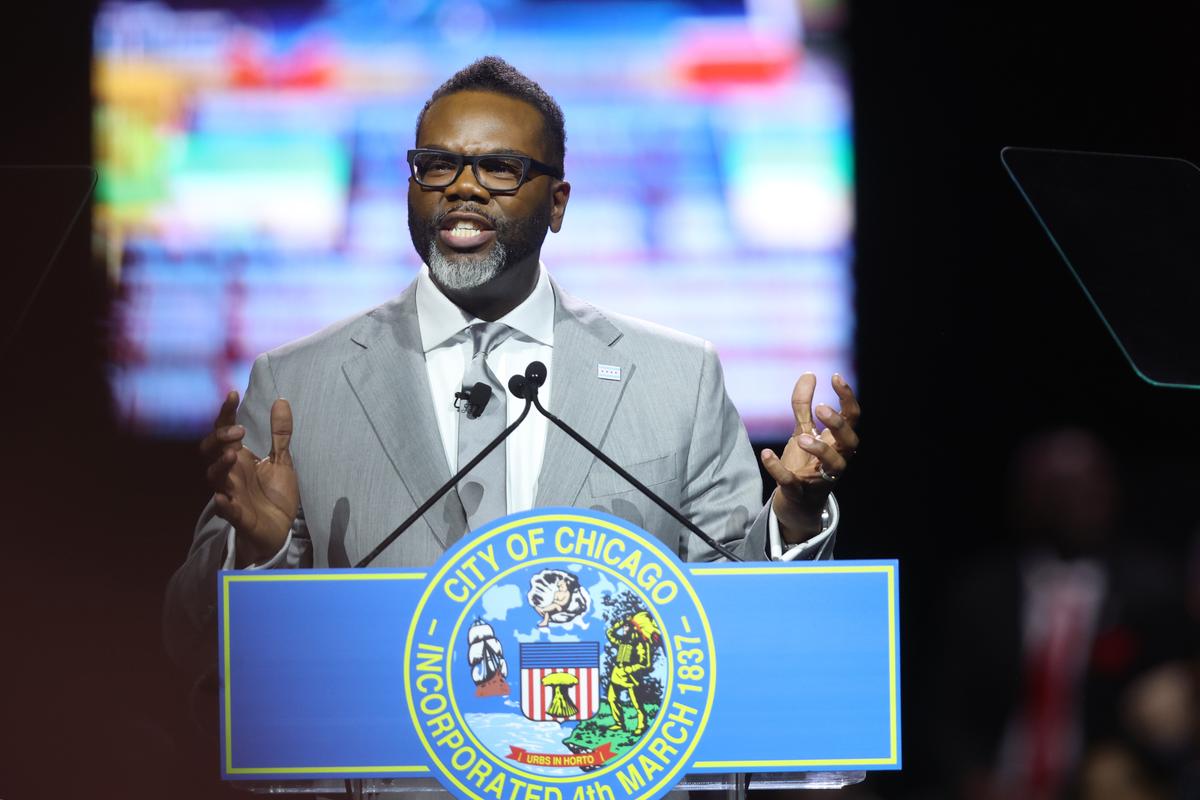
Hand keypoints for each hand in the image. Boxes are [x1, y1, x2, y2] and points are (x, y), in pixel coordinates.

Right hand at [199, 391, 299, 566]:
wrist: (280, 529)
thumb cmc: (274, 494)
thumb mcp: (282, 460)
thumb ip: (280, 433)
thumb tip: (281, 401)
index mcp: (239, 458)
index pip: (225, 432)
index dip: (225, 413)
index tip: (233, 394)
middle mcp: (230, 474)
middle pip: (210, 451)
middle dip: (219, 438)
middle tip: (237, 430)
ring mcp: (232, 494)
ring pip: (214, 478)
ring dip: (220, 465)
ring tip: (232, 454)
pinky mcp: (238, 516)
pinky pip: (226, 510)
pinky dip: (224, 505)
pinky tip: (222, 498)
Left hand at [760, 373, 860, 543]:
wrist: (796, 502)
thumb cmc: (805, 462)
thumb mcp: (803, 430)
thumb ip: (803, 404)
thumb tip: (809, 374)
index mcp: (838, 442)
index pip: (852, 418)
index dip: (847, 398)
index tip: (835, 377)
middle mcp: (836, 460)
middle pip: (851, 441)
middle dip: (838, 424)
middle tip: (821, 409)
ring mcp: (820, 478)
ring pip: (834, 465)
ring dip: (820, 449)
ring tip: (802, 436)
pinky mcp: (799, 492)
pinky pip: (792, 483)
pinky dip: (778, 470)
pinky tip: (766, 454)